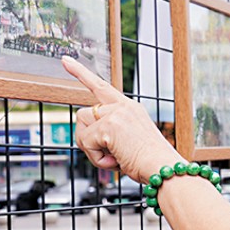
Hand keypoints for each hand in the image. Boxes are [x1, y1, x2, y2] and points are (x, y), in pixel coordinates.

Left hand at [64, 57, 177, 182]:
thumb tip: (87, 136)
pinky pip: (86, 142)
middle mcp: (123, 106)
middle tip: (109, 154)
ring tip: (113, 157)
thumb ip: (110, 131)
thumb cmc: (150, 162)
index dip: (81, 73)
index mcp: (129, 108)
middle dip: (88, 138)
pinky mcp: (109, 126)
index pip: (101, 86)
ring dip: (91, 148)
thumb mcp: (129, 140)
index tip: (65, 60)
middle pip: (83, 115)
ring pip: (81, 127)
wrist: (163, 169)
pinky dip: (96, 158)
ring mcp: (115, 114)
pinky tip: (115, 161)